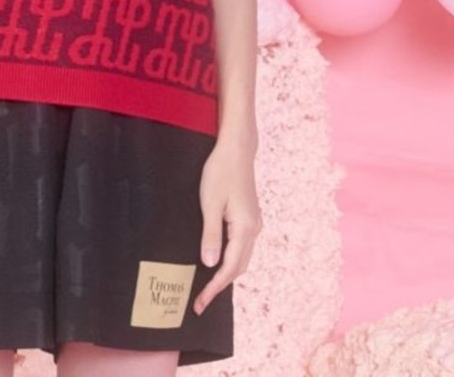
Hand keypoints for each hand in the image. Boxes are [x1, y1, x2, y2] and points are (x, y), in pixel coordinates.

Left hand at [193, 130, 260, 315]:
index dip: (214, 287)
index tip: (200, 303)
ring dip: (226, 274)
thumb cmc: (220, 172)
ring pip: (242, 258)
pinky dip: (231, 260)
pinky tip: (218, 261)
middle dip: (220, 286)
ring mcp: (254, 223)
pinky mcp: (250, 217)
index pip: (229, 268)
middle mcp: (254, 230)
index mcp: (245, 228)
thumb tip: (209, 264)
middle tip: (200, 301)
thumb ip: (210, 235)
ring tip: (207, 286)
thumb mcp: (210, 203)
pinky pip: (242, 247)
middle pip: (239, 267)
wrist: (236, 150)